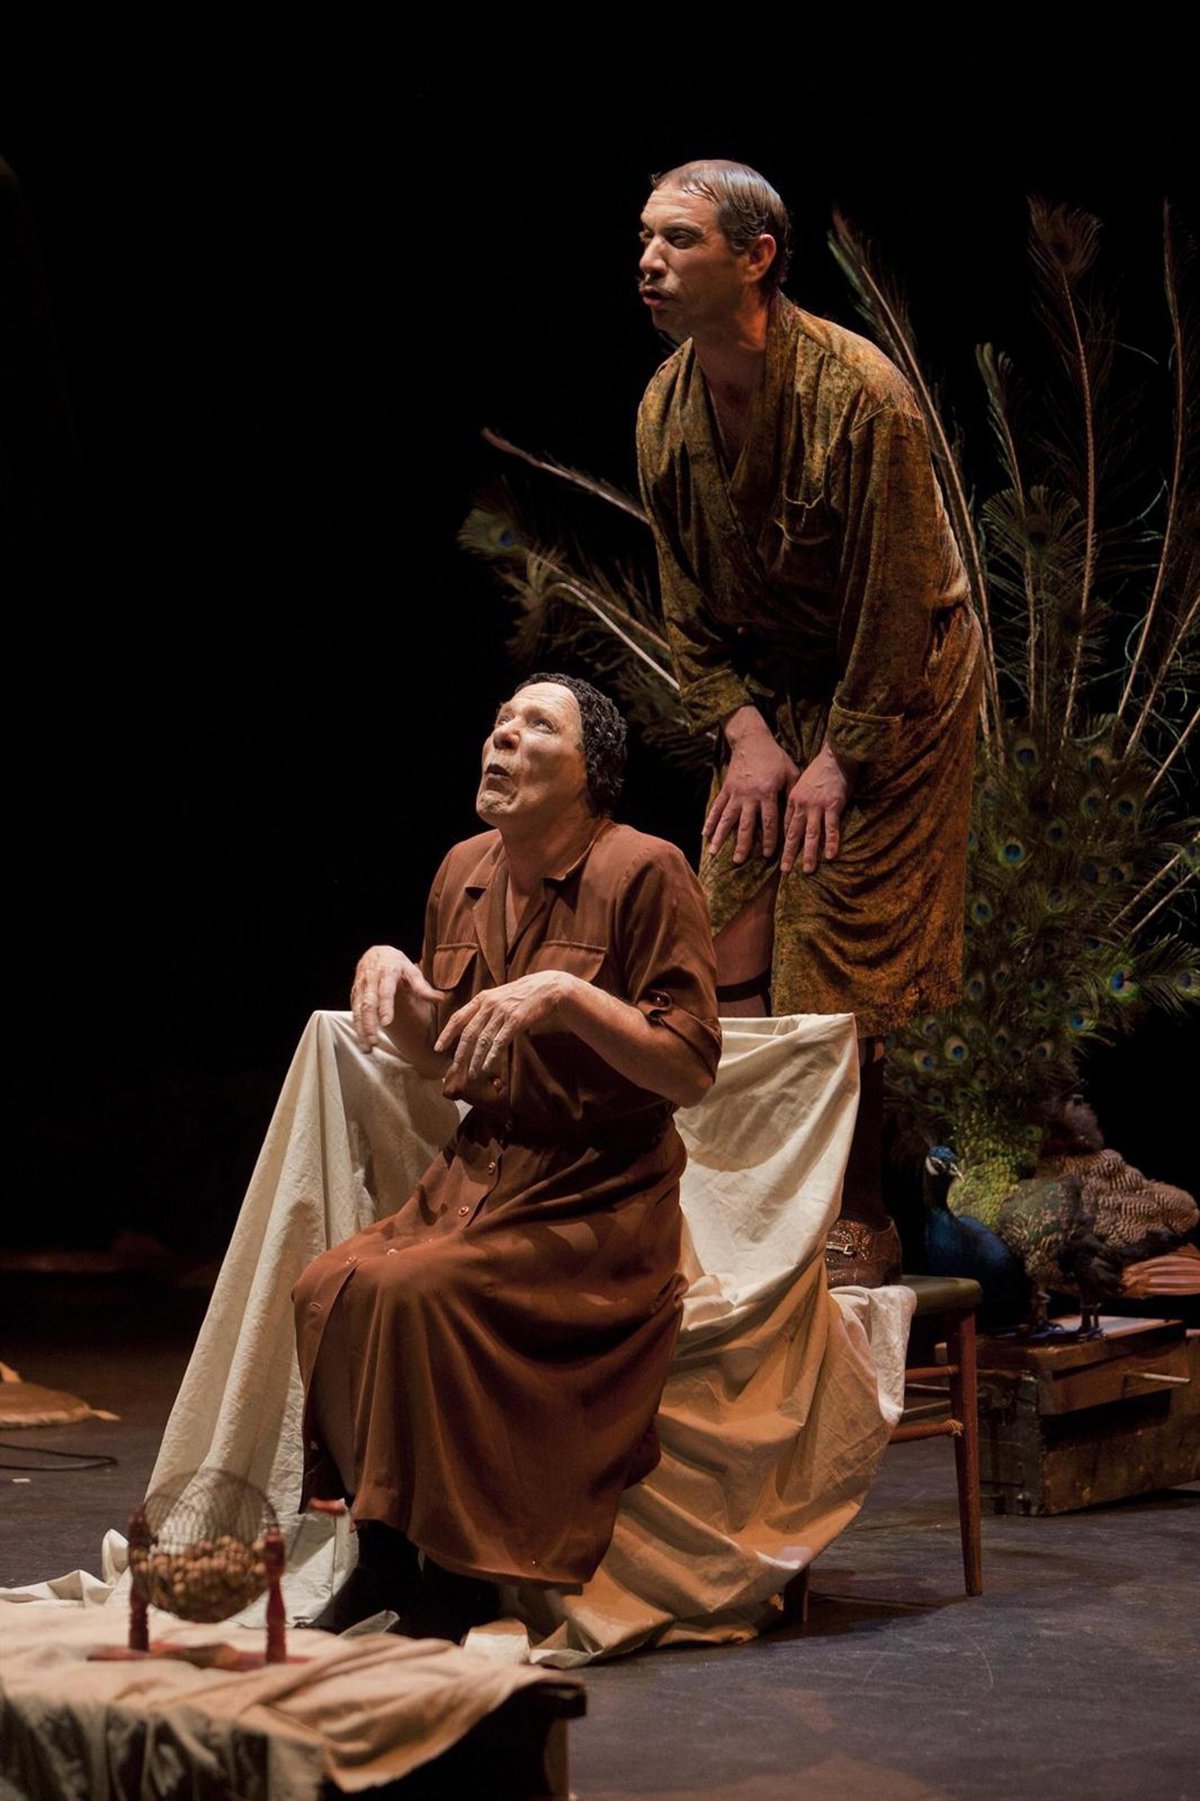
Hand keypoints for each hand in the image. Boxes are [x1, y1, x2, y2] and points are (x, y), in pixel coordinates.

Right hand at [351, 945, 444, 1052]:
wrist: (374, 952)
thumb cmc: (396, 963)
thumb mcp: (411, 970)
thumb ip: (423, 987)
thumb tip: (443, 999)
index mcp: (387, 972)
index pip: (385, 990)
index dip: (385, 1006)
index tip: (387, 1022)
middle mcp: (371, 979)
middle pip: (368, 1003)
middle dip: (370, 1024)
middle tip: (375, 1041)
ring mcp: (361, 987)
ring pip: (359, 1009)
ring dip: (362, 1029)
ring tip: (367, 1047)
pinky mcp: (354, 994)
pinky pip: (354, 1011)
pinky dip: (357, 1027)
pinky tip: (361, 1041)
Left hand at [435, 970, 574, 1096]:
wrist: (546, 988)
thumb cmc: (522, 995)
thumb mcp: (498, 997)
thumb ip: (484, 1009)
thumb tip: (471, 1026)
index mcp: (482, 999)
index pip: (458, 1017)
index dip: (447, 1034)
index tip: (438, 1048)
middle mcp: (489, 1005)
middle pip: (469, 1032)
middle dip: (460, 1053)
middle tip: (455, 1068)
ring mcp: (501, 1012)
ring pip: (483, 1040)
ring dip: (476, 1059)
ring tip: (473, 1074)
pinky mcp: (515, 1021)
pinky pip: (499, 1042)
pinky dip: (492, 1057)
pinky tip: (488, 1067)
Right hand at [706, 708, 799, 864]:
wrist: (751, 739)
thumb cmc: (775, 757)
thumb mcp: (791, 772)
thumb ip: (793, 793)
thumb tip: (798, 815)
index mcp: (767, 792)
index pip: (769, 821)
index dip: (770, 839)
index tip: (769, 855)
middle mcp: (749, 795)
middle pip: (745, 825)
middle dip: (742, 845)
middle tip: (738, 862)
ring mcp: (735, 792)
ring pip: (726, 819)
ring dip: (720, 837)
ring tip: (714, 853)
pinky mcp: (726, 788)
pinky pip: (716, 807)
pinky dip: (710, 821)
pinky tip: (705, 834)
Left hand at [780, 741, 854, 874]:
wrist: (834, 754)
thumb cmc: (820, 769)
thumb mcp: (801, 782)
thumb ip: (798, 799)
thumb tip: (795, 815)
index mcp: (793, 799)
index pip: (785, 825)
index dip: (782, 841)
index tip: (777, 855)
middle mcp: (802, 805)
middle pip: (794, 833)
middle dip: (789, 853)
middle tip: (785, 870)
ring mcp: (817, 806)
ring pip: (811, 834)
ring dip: (809, 854)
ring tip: (807, 870)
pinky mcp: (833, 805)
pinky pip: (831, 827)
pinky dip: (831, 842)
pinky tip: (830, 856)